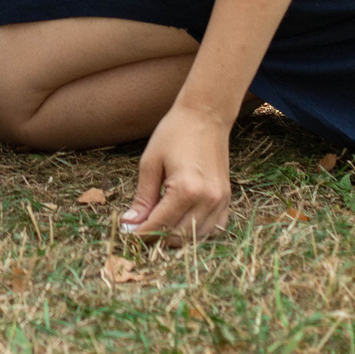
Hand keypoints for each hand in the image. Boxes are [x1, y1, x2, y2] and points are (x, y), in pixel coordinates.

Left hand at [123, 102, 232, 241]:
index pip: (160, 225)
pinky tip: (181, 223)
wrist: (206, 115)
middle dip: (156, 238)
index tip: (127, 235)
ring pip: (195, 238)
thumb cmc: (174, 133)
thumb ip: (142, 198)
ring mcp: (220, 201)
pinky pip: (213, 229)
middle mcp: (207, 200)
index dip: (141, 234)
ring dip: (175, 238)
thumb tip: (129, 224)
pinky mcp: (226, 199)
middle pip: (178, 236)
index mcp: (186, 190)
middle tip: (139, 231)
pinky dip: (196, 232)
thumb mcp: (150, 163)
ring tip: (157, 227)